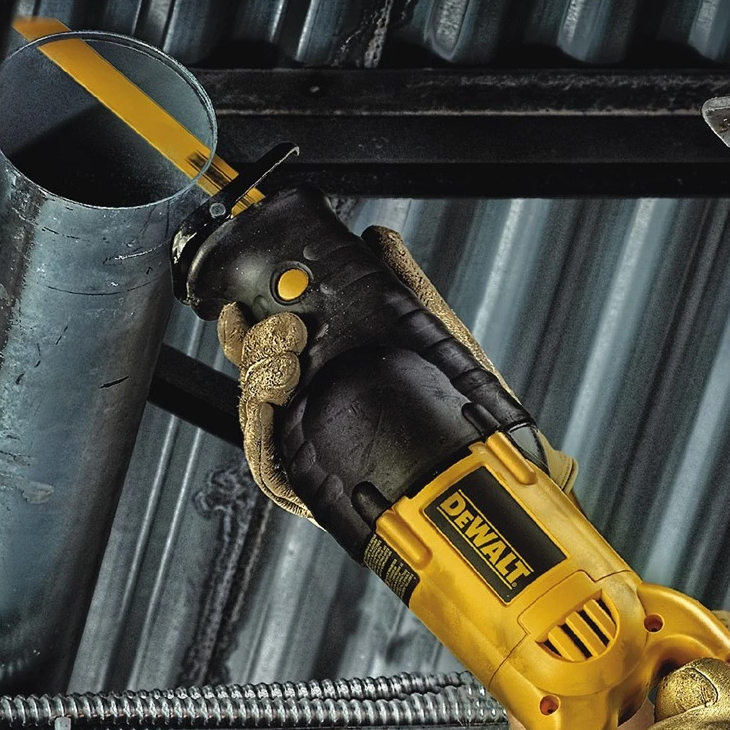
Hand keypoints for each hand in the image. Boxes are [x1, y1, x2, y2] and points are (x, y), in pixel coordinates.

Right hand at [221, 226, 578, 514]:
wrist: (489, 465)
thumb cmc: (464, 410)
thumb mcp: (434, 335)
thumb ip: (404, 286)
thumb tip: (380, 240)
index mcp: (333, 378)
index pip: (271, 350)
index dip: (247, 328)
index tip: (240, 306)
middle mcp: (315, 414)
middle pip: (254, 379)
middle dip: (254, 348)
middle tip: (287, 332)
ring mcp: (312, 452)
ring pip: (255, 418)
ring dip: (258, 383)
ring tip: (286, 364)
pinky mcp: (315, 489)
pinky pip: (268, 467)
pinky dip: (260, 434)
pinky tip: (271, 408)